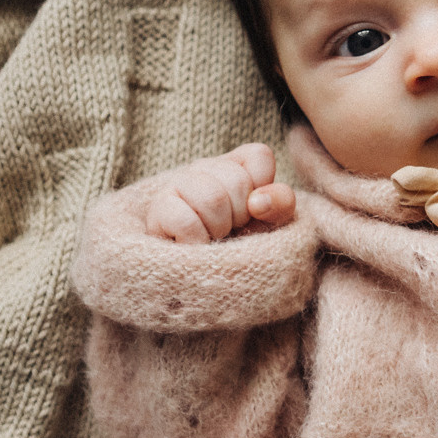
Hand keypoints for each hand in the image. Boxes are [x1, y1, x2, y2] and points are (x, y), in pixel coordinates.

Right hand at [145, 144, 296, 243]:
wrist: (206, 281)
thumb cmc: (240, 249)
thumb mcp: (270, 225)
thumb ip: (280, 204)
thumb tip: (258, 201)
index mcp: (234, 165)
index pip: (258, 156)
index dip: (263, 189)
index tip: (253, 212)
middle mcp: (204, 168)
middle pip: (236, 180)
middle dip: (240, 216)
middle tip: (229, 230)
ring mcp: (177, 186)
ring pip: (211, 198)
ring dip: (218, 229)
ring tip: (211, 238)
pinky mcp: (157, 211)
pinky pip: (185, 220)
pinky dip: (197, 241)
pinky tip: (194, 247)